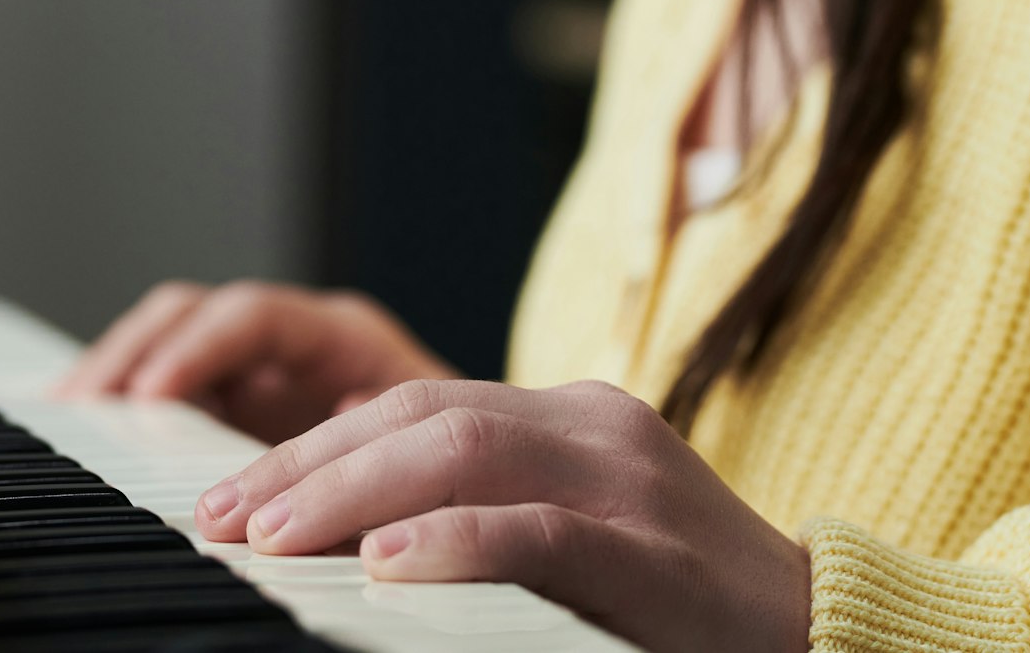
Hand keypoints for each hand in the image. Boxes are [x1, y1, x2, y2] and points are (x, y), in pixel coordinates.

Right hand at [51, 280, 458, 444]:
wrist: (469, 478)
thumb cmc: (453, 459)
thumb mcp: (423, 447)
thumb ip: (373, 444)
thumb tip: (332, 437)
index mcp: (340, 335)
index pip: (254, 314)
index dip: (199, 347)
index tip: (151, 394)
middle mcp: (289, 341)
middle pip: (191, 315)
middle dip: (133, 353)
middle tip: (84, 407)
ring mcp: (254, 370)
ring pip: (166, 344)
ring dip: (114, 374)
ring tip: (67, 418)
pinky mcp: (230, 407)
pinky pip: (166, 389)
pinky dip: (121, 403)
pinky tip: (81, 431)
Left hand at [194, 378, 813, 652]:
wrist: (809, 627)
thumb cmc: (678, 594)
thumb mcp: (576, 527)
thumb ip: (487, 501)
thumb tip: (353, 514)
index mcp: (572, 415)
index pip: (420, 403)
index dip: (316, 445)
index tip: (231, 498)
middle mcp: (596, 425)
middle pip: (426, 414)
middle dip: (309, 465)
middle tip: (219, 520)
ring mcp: (629, 480)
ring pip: (467, 449)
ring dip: (352, 494)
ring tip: (270, 539)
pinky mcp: (652, 552)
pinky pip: (539, 531)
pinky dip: (455, 542)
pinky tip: (385, 569)